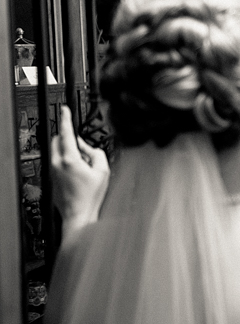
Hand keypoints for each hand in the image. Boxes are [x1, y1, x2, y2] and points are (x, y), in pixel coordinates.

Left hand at [50, 105, 108, 242]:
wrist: (78, 214)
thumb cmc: (90, 196)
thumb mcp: (103, 171)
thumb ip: (96, 153)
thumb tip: (88, 147)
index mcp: (69, 159)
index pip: (65, 132)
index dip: (65, 118)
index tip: (64, 109)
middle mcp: (57, 163)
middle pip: (58, 140)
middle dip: (69, 138)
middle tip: (83, 146)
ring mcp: (52, 170)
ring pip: (57, 151)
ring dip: (68, 150)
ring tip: (84, 164)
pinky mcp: (52, 177)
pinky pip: (57, 161)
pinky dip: (67, 160)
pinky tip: (79, 173)